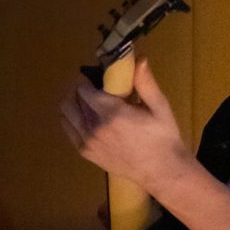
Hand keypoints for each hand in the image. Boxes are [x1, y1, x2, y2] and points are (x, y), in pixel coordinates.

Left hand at [58, 58, 191, 193]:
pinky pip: (68, 129)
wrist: (161, 171)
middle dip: (78, 88)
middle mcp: (94, 127)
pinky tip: (82, 115)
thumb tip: (139, 58)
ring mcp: (87, 141)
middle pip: (71, 99)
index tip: (96, 76)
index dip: (88, 79)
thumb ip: (146, 83)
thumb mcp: (160, 108)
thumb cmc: (163, 137)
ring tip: (85, 99)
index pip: (84, 89)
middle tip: (90, 85)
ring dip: (72, 101)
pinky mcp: (86, 152)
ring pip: (66, 113)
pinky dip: (70, 118)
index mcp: (112, 113)